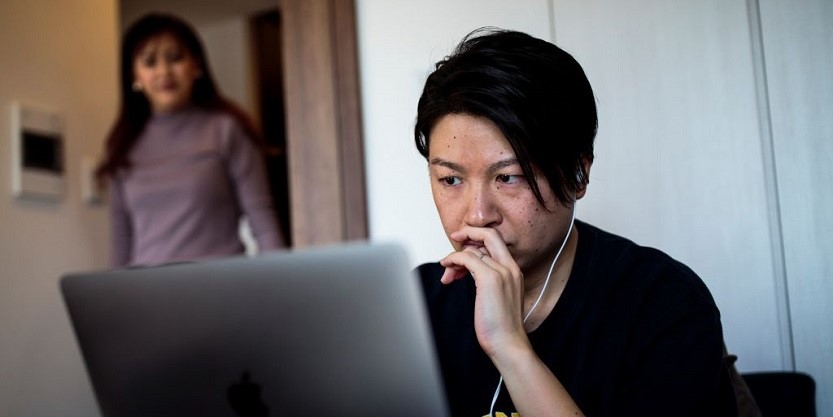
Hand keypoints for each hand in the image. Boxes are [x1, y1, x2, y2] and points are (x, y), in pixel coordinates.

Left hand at [439, 226, 529, 356]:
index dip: (478, 238)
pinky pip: (467, 258)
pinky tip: (447, 270)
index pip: (496, 242)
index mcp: (514, 271)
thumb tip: (470, 270)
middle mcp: (510, 267)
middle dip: (469, 232)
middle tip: (454, 238)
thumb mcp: (497, 297)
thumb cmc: (501, 327)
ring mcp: (501, 272)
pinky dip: (453, 260)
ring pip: (473, 249)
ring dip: (455, 257)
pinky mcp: (489, 279)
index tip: (464, 242)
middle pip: (490, 234)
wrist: (508, 344)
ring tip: (448, 273)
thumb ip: (489, 280)